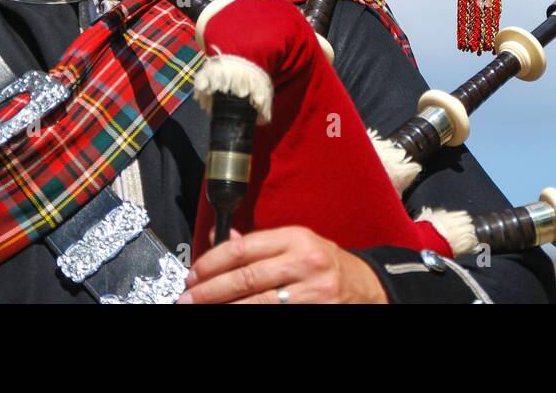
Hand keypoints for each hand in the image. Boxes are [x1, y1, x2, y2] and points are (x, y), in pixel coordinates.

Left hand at [177, 226, 388, 303]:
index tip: (192, 276)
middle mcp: (306, 264)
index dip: (212, 263)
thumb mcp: (299, 243)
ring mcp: (313, 293)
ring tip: (202, 310)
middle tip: (187, 300)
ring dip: (225, 309)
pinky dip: (249, 317)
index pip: (244, 248)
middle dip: (210, 292)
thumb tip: (222, 239)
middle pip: (246, 279)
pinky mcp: (315, 314)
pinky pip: (274, 317)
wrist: (368, 288)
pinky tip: (231, 317)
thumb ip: (261, 244)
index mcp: (297, 238)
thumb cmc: (326, 264)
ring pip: (257, 305)